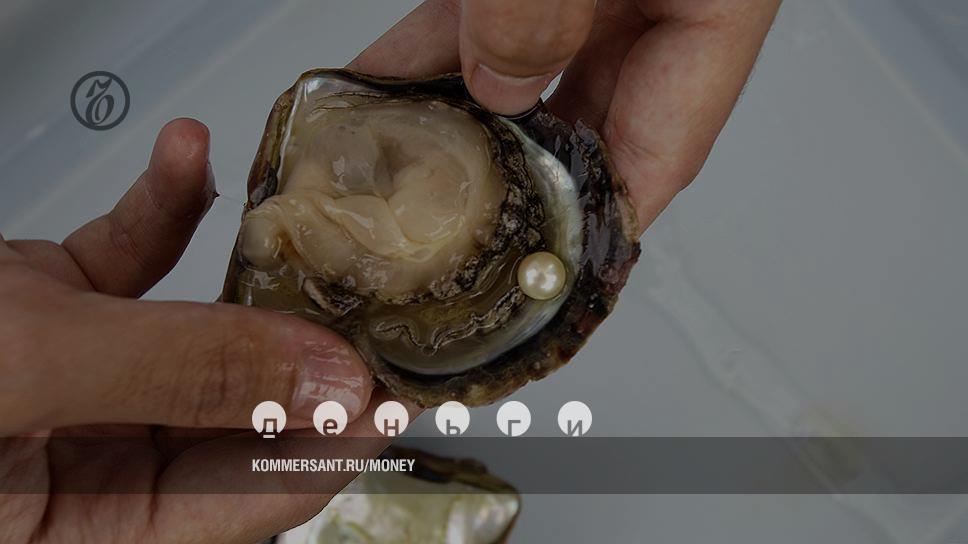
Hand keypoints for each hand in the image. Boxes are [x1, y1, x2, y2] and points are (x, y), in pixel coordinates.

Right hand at [0, 120, 381, 542]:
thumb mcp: (31, 373)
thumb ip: (181, 375)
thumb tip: (331, 382)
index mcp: (96, 527)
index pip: (260, 496)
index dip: (340, 437)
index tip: (404, 378)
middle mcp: (97, 466)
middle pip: (245, 413)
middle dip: (309, 346)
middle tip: (378, 290)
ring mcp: (87, 387)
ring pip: (201, 333)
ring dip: (247, 271)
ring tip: (314, 231)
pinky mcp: (63, 317)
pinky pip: (135, 269)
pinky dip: (162, 214)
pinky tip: (187, 162)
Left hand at [352, 0, 780, 231]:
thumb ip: (543, 2)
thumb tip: (501, 78)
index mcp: (709, 6)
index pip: (660, 156)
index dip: (600, 232)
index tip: (545, 283)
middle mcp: (653, 5)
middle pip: (583, 128)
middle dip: (511, 183)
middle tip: (450, 238)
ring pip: (521, 79)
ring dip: (457, 122)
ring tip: (397, 175)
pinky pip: (483, 22)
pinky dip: (436, 54)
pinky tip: (388, 87)